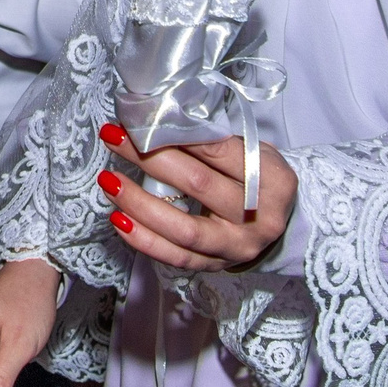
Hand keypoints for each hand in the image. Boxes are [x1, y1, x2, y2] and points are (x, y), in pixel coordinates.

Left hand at [97, 126, 295, 271]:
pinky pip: (175, 257)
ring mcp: (237, 247)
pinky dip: (144, 239)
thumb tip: (159, 123)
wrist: (278, 226)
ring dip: (139, 203)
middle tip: (114, 138)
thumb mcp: (253, 152)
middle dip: (149, 158)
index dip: (176, 133)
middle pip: (197, 184)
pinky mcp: (217, 266)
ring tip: (109, 181)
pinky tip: (119, 219)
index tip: (141, 119)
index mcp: (272, 180)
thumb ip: (215, 142)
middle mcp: (259, 218)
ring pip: (182, 228)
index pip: (218, 151)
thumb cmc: (259, 180)